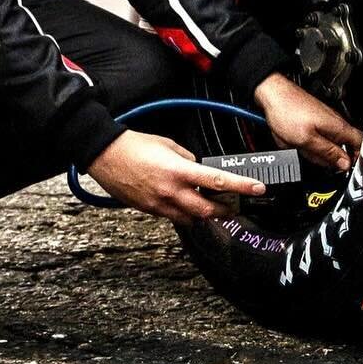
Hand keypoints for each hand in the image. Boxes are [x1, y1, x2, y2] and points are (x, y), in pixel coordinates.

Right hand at [88, 130, 265, 222]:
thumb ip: (187, 158)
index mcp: (179, 170)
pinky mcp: (149, 210)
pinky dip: (184, 214)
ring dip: (204, 214)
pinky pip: (174, 218)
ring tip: (209, 205)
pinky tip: (184, 204)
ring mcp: (160, 204)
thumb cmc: (134, 146)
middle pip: (208, 210)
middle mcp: (172, 191)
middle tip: (234, 206)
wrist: (105, 156)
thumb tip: (197, 167)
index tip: (257, 188)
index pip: (218, 180)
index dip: (241, 186)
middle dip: (225, 210)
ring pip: (192, 219)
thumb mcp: (167, 144)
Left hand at [253, 73, 362, 174]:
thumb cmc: (286, 112)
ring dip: (317, 151)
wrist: (271, 93)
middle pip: (343, 147)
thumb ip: (327, 153)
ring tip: (302, 147)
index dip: (357, 159)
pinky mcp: (314, 119)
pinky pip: (317, 137)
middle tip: (315, 158)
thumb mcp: (306, 140)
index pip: (360, 144)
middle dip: (330, 158)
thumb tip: (344, 164)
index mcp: (338, 126)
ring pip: (328, 143)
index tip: (346, 169)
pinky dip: (309, 143)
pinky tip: (296, 141)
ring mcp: (325, 120)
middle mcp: (334, 122)